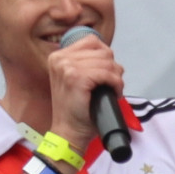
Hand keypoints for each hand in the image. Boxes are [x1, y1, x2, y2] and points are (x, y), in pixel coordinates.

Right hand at [42, 29, 127, 150]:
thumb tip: (108, 52)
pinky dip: (116, 83)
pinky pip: (107, 73)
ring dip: (116, 76)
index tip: (106, 72)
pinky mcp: (77, 78)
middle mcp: (60, 59)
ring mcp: (67, 67)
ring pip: (107, 62)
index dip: (105, 55)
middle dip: (113, 68)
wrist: (68, 131)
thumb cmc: (75, 109)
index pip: (91, 41)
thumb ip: (85, 62)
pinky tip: (114, 93)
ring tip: (112, 89)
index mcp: (58, 57)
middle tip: (111, 84)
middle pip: (102, 51)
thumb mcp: (74, 78)